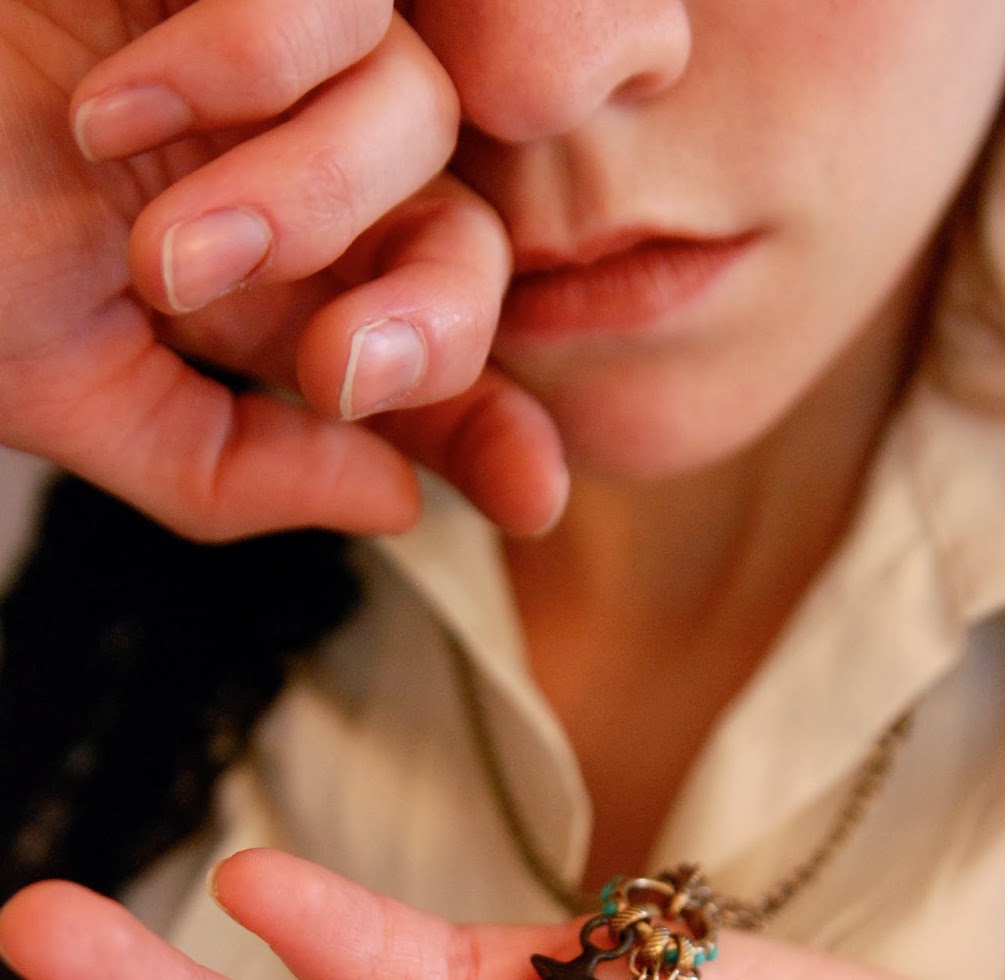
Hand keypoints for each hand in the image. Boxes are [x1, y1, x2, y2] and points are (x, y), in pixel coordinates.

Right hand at [0, 2, 565, 537]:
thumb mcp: (77, 397)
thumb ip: (237, 470)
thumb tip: (399, 502)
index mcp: (262, 293)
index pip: (423, 361)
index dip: (492, 424)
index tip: (532, 496)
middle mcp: (286, 174)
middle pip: (468, 241)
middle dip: (437, 324)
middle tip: (335, 373)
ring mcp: (266, 58)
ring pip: (418, 118)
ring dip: (308, 202)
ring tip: (163, 247)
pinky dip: (252, 58)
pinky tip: (123, 104)